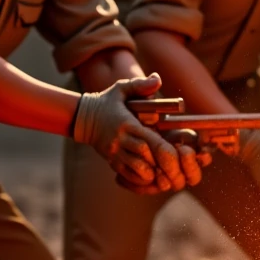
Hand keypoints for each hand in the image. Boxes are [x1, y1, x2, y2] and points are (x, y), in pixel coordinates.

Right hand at [74, 74, 200, 191]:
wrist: (82, 118)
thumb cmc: (107, 102)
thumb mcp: (120, 89)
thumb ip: (139, 85)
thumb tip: (157, 79)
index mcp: (127, 124)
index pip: (149, 140)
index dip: (165, 151)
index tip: (178, 154)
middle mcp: (121, 141)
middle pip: (145, 157)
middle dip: (163, 165)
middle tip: (178, 170)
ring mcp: (115, 153)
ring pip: (136, 169)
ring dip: (153, 173)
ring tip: (166, 174)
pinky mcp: (112, 162)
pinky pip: (127, 176)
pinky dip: (141, 180)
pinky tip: (153, 178)